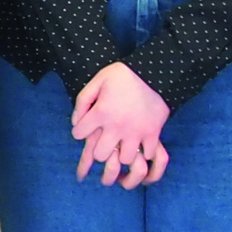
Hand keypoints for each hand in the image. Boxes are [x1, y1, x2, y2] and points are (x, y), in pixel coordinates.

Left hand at [71, 62, 170, 188]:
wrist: (156, 72)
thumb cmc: (124, 75)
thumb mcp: (98, 80)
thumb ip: (83, 100)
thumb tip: (76, 122)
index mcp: (101, 112)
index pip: (78, 134)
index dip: (79, 130)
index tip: (86, 127)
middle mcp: (117, 126)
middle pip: (100, 155)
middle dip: (99, 149)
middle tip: (104, 140)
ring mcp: (136, 132)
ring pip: (124, 159)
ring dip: (122, 153)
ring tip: (123, 144)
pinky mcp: (153, 133)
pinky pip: (147, 153)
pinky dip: (143, 151)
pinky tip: (140, 143)